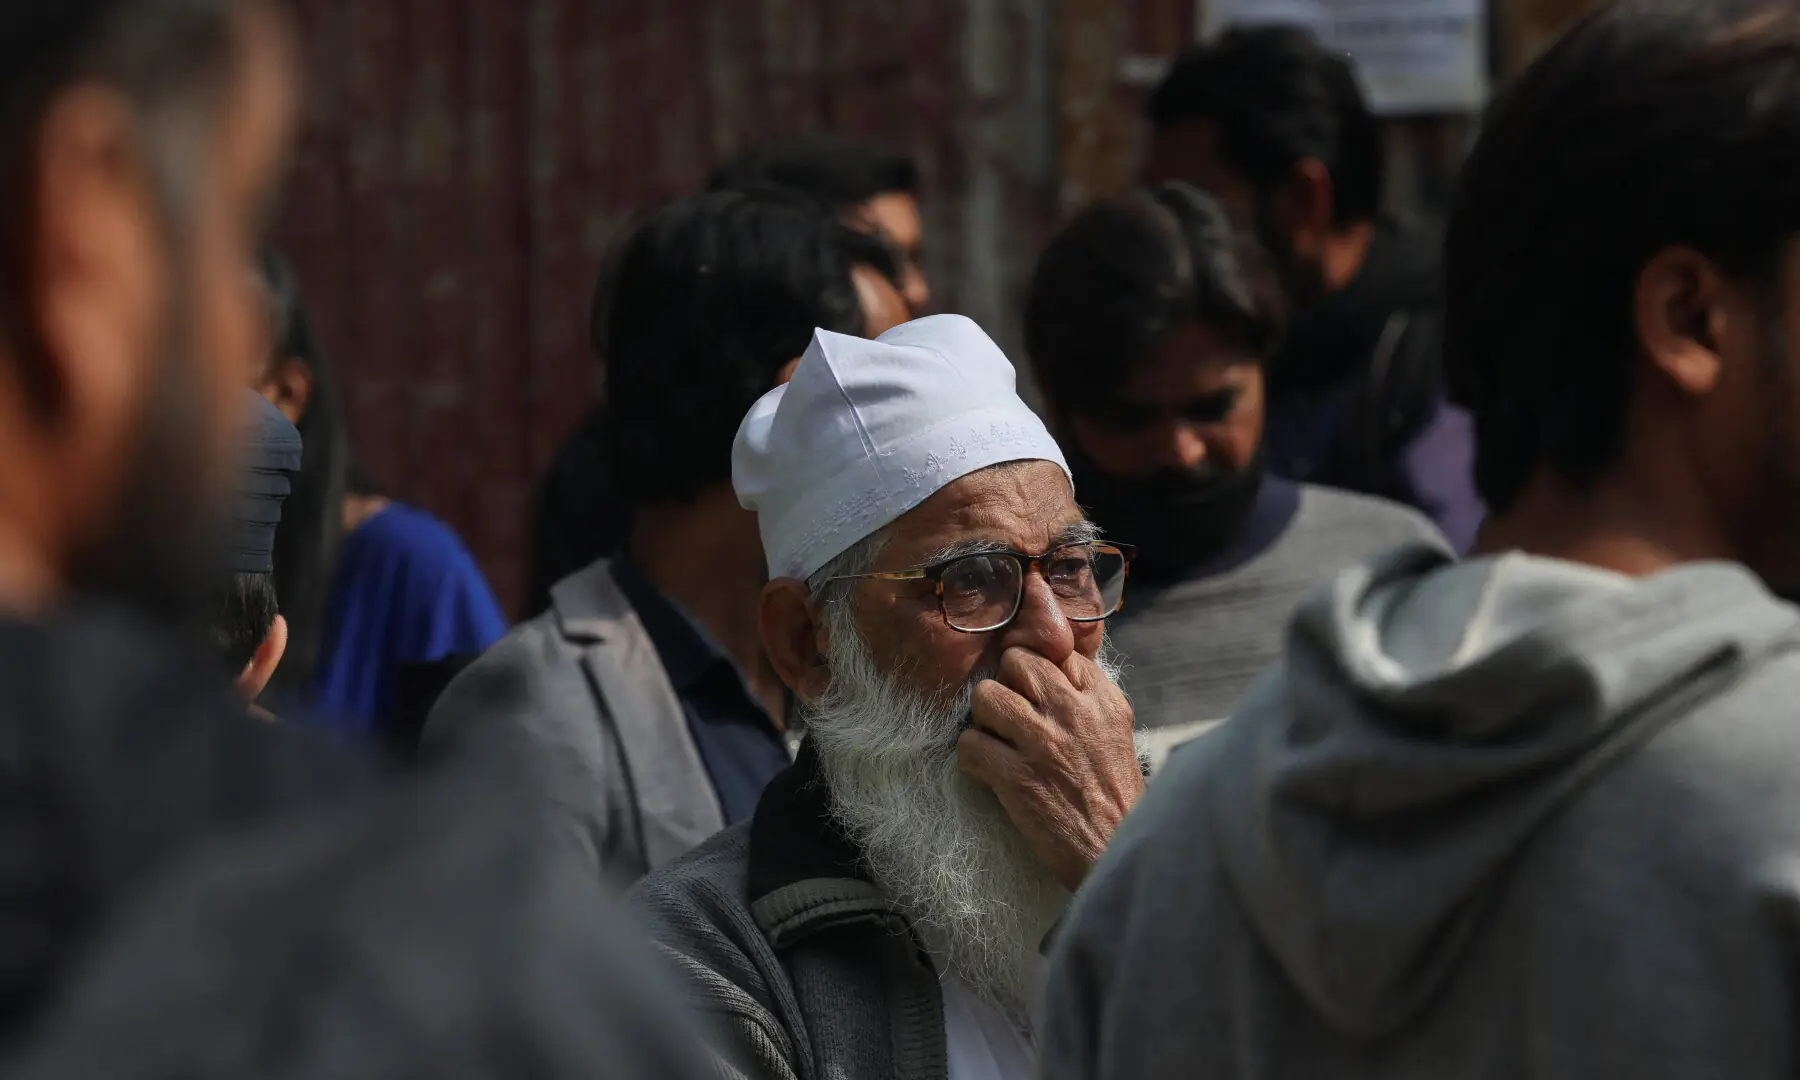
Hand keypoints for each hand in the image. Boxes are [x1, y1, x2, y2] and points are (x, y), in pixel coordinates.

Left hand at [958, 646, 1141, 890]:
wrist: (1115, 850)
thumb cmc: (1112, 793)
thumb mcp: (1115, 730)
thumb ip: (1088, 694)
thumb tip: (1053, 664)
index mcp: (1101, 700)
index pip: (1055, 651)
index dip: (1037, 669)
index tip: (1033, 692)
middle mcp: (1073, 713)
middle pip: (1016, 662)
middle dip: (1006, 685)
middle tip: (1010, 715)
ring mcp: (1043, 744)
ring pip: (985, 695)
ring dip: (984, 719)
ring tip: (997, 740)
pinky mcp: (1016, 778)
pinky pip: (969, 743)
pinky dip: (972, 757)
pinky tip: (989, 771)